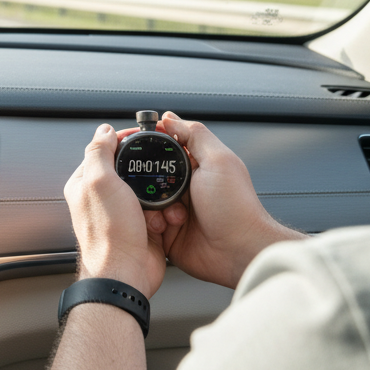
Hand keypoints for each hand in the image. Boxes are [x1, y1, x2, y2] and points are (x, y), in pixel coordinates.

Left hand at [64, 123, 168, 297]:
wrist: (125, 272)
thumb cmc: (109, 233)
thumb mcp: (101, 182)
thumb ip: (99, 152)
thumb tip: (104, 130)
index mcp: (85, 184)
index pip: (105, 150)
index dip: (125, 140)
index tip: (144, 136)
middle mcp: (100, 198)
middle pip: (129, 169)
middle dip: (147, 168)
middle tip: (160, 166)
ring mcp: (121, 213)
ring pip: (147, 188)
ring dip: (158, 192)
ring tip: (161, 199)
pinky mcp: (139, 226)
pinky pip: (158, 209)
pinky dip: (166, 209)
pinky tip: (166, 214)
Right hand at [153, 112, 302, 288]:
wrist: (238, 252)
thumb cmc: (236, 209)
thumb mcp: (218, 162)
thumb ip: (195, 135)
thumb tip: (169, 118)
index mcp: (195, 166)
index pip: (164, 149)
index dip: (148, 147)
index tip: (132, 147)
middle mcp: (183, 187)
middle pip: (147, 175)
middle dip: (143, 182)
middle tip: (150, 189)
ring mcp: (173, 210)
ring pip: (142, 201)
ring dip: (149, 207)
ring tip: (167, 215)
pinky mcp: (166, 232)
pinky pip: (145, 223)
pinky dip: (148, 225)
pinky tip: (163, 228)